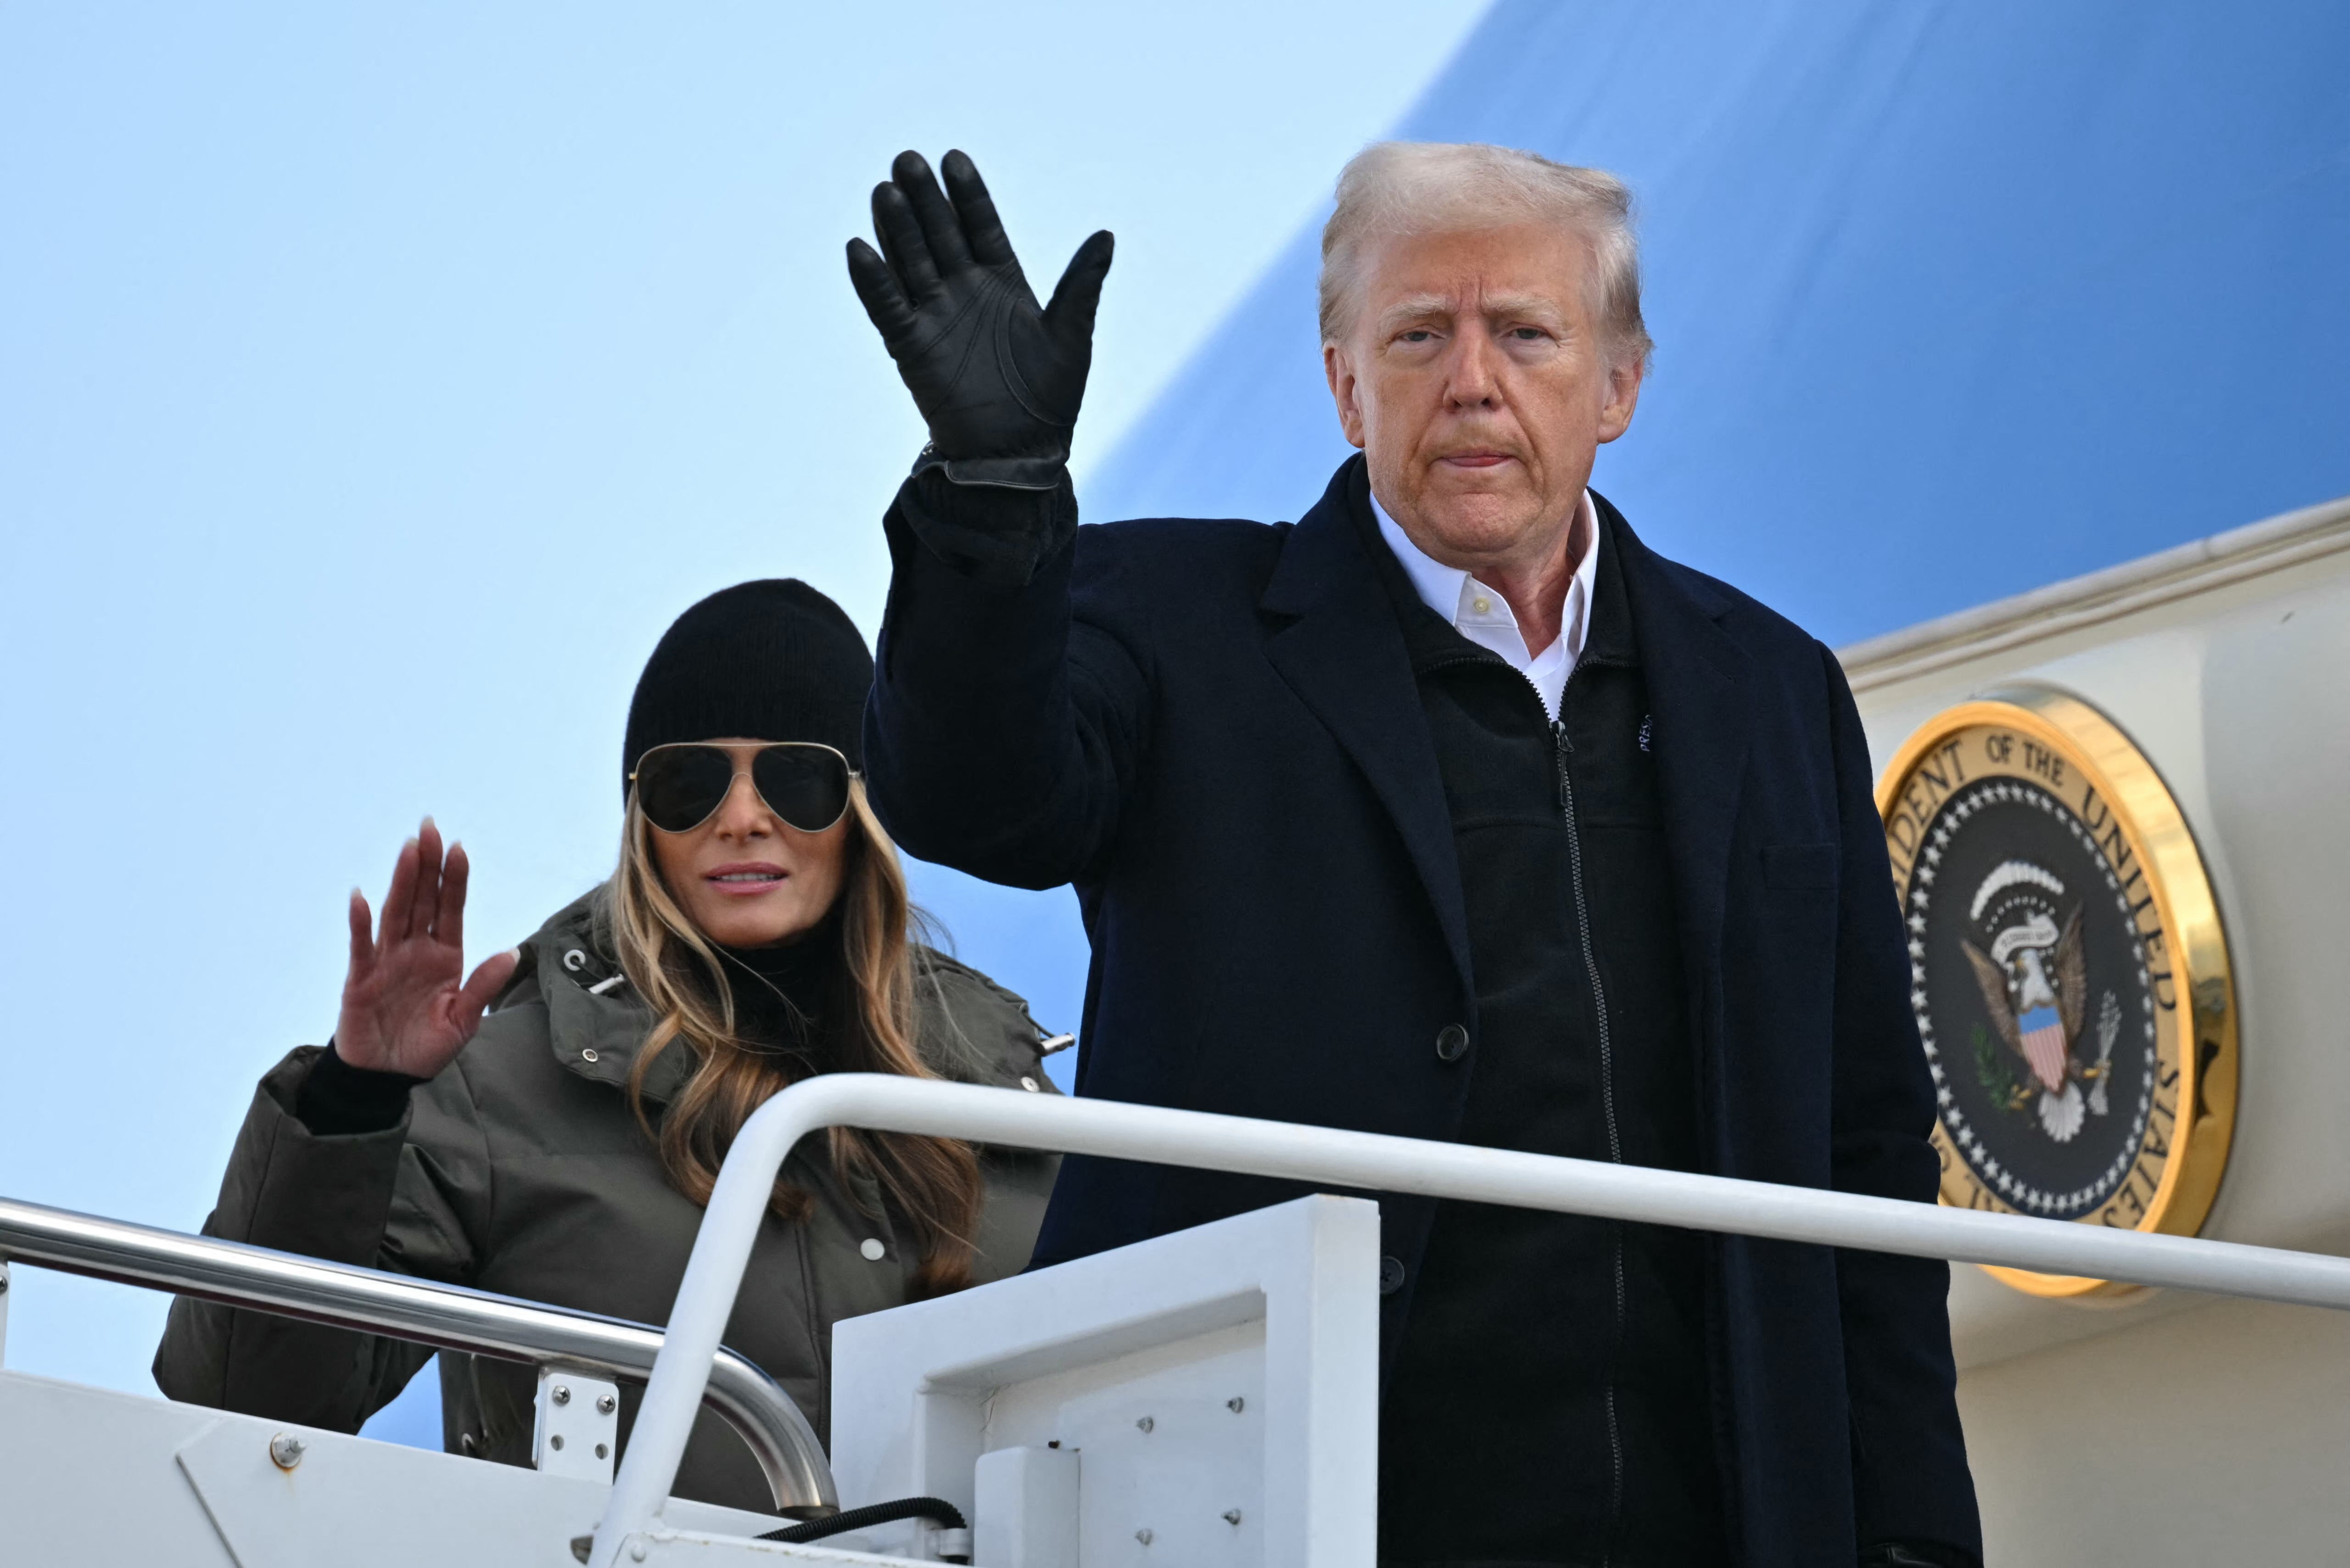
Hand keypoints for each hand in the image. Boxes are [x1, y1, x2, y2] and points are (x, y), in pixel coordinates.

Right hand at [334, 818, 517, 1078]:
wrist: (387, 1077)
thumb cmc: (426, 1047)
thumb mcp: (464, 1020)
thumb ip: (483, 986)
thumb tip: (512, 952)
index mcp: (444, 956)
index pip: (451, 909)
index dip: (454, 879)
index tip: (459, 848)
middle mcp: (415, 951)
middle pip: (423, 900)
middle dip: (427, 865)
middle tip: (430, 828)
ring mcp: (386, 962)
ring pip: (396, 913)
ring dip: (402, 881)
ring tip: (409, 850)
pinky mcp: (361, 980)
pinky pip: (361, 947)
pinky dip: (361, 923)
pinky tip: (362, 897)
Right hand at [847, 149, 1113, 465]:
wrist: (1018, 453)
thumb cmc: (1050, 398)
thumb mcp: (1072, 337)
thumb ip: (1081, 286)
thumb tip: (1105, 237)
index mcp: (1003, 282)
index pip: (981, 227)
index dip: (968, 195)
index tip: (954, 159)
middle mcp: (964, 292)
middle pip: (940, 235)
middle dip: (925, 199)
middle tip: (908, 160)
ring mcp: (935, 316)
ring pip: (910, 262)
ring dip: (897, 229)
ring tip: (884, 191)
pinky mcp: (911, 347)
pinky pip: (887, 308)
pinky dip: (873, 281)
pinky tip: (859, 248)